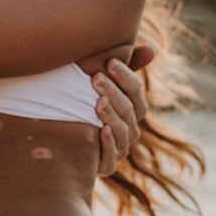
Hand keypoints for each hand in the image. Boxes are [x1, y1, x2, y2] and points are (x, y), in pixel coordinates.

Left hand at [94, 50, 150, 175]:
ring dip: (111, 115)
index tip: (109, 61)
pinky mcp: (107, 166)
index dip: (125, 76)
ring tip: (97, 102)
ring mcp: (120, 149)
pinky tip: (101, 130)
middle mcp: (131, 130)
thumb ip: (123, 69)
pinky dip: (108, 143)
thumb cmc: (85, 105)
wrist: (64, 143)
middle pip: (128, 109)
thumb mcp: (101, 86)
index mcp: (134, 109)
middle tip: (95, 77)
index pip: (136, 91)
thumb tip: (152, 49)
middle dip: (113, 92)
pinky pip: (111, 156)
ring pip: (122, 130)